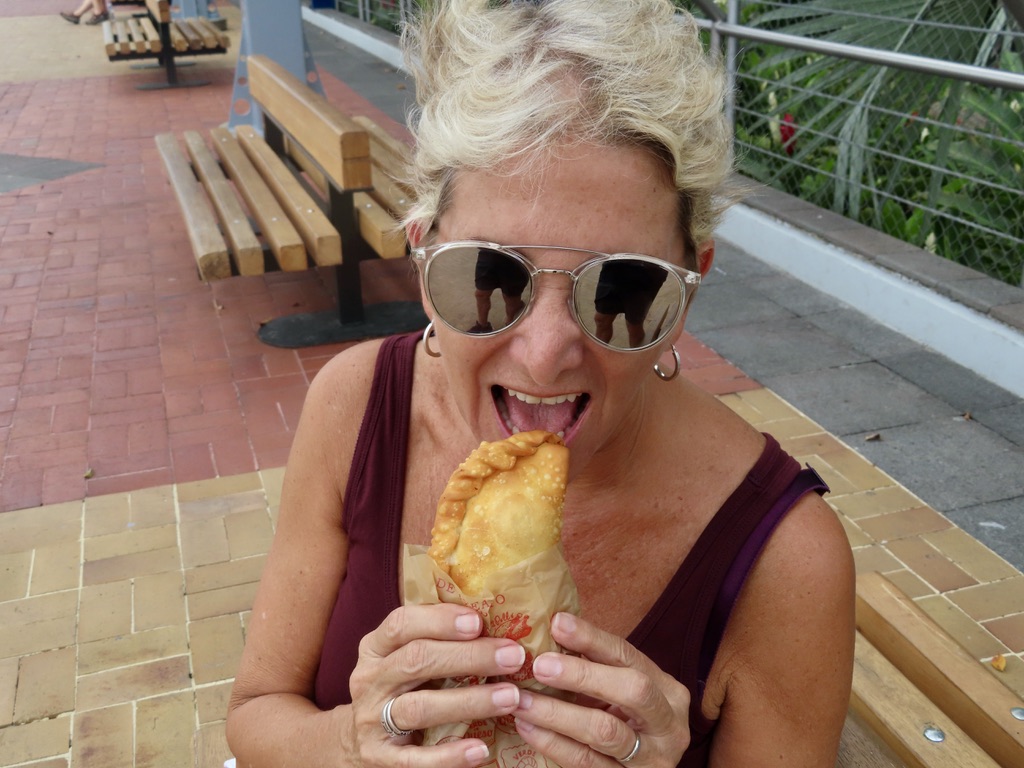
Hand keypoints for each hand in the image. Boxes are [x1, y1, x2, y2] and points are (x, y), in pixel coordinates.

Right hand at [346, 603, 527, 765]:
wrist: (357, 742)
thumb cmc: (397, 688)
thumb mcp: (401, 658)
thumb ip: (434, 640)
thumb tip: (494, 620)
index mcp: (374, 648)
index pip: (401, 624)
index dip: (439, 621)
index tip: (478, 622)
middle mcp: (369, 681)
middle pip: (417, 660)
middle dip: (469, 656)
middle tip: (513, 656)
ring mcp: (371, 721)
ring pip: (420, 708)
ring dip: (470, 701)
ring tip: (510, 697)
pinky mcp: (379, 759)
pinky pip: (416, 760)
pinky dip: (449, 755)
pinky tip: (480, 749)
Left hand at [513, 612, 690, 766]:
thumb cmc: (625, 725)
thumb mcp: (620, 694)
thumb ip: (596, 667)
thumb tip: (553, 628)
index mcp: (668, 692)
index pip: (630, 656)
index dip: (593, 639)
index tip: (557, 624)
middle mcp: (669, 726)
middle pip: (632, 691)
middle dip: (583, 675)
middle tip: (540, 665)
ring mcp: (652, 759)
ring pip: (604, 731)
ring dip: (557, 713)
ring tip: (522, 700)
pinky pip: (586, 763)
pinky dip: (553, 743)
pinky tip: (528, 728)